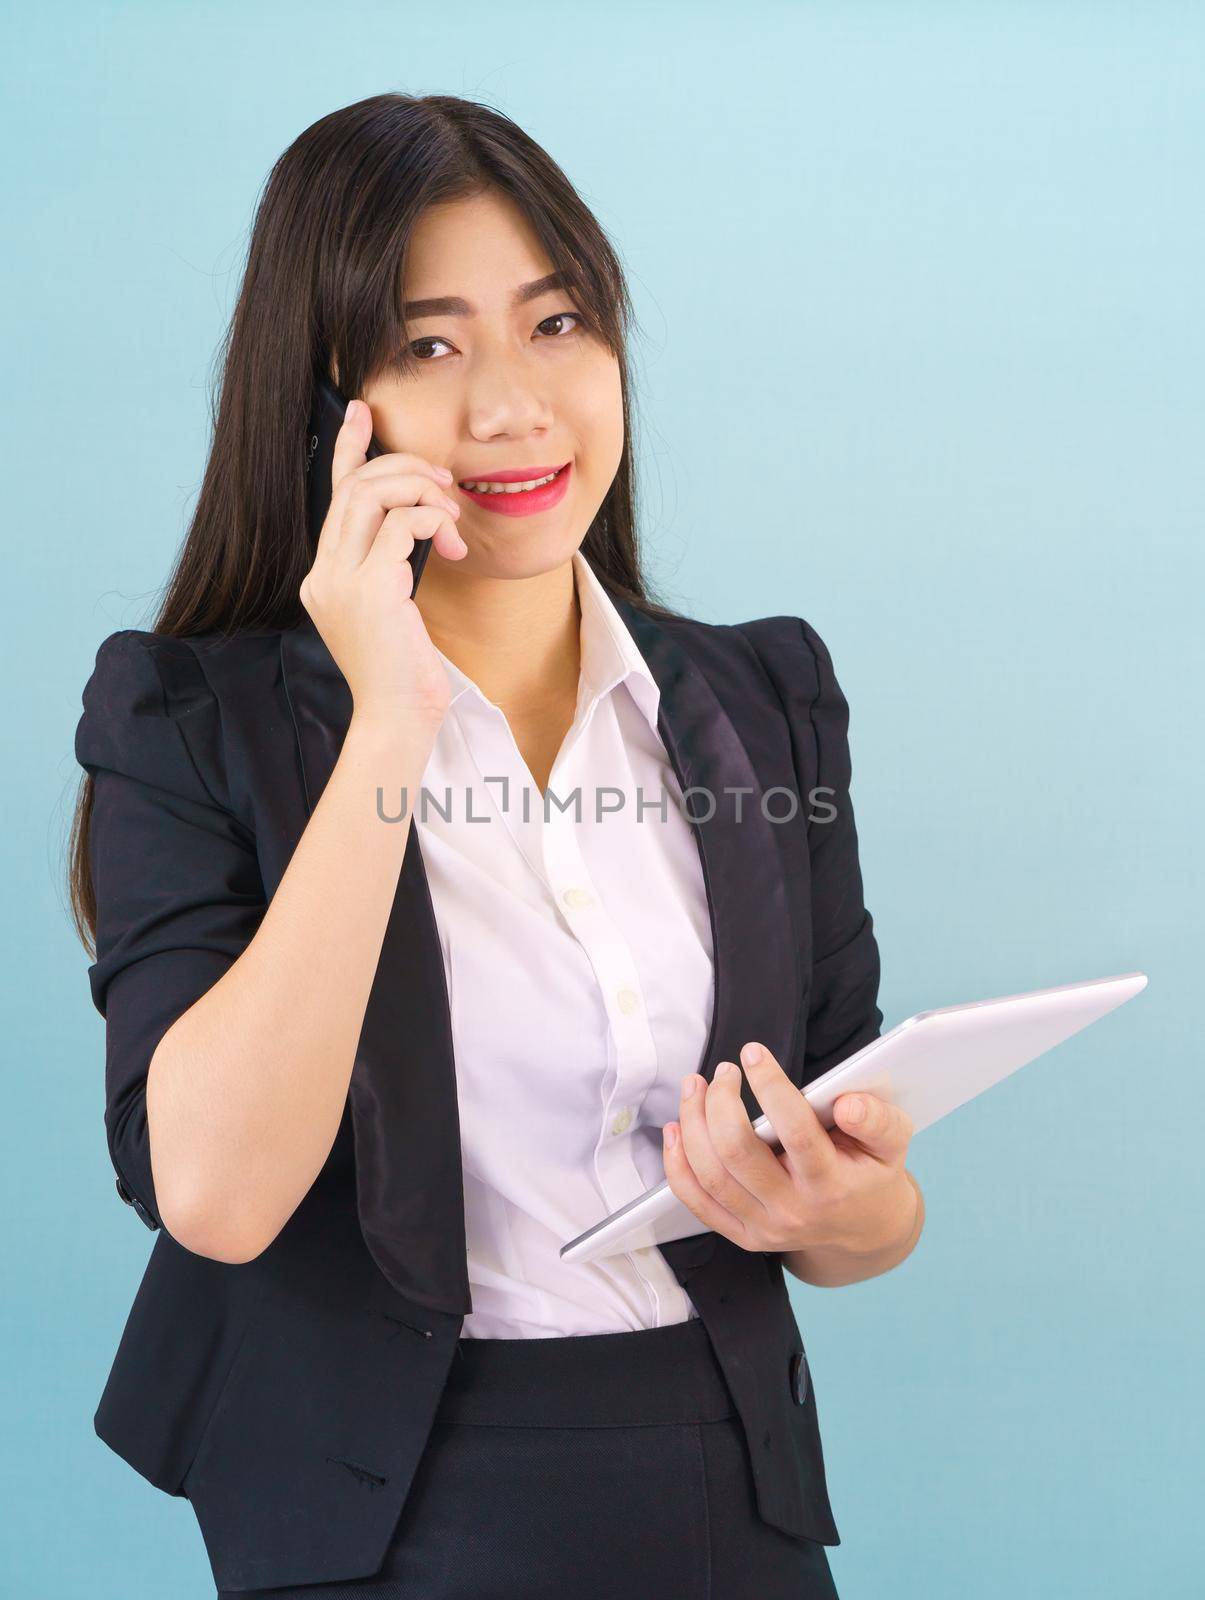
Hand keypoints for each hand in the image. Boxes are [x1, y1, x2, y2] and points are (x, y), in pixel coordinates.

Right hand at [299, 398, 468, 725]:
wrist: (398, 720)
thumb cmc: (404, 674)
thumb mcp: (391, 612)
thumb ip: (389, 567)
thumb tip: (417, 524)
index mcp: (324, 576)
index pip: (332, 497)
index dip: (347, 448)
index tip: (361, 412)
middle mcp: (324, 573)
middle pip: (354, 486)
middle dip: (403, 467)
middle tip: (443, 482)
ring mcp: (342, 581)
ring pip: (373, 494)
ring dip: (421, 490)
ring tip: (452, 514)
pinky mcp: (370, 589)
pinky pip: (405, 524)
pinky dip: (435, 520)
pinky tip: (456, 545)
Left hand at [662, 1042, 916, 1258]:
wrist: (865, 1231)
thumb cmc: (872, 1173)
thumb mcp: (892, 1144)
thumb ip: (878, 1120)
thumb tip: (849, 1104)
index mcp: (832, 1185)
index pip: (795, 1132)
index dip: (769, 1086)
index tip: (752, 1052)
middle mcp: (793, 1211)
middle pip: (738, 1152)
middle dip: (720, 1101)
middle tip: (724, 1070)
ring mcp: (764, 1227)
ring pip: (710, 1174)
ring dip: (692, 1122)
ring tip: (695, 1085)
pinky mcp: (742, 1235)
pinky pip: (697, 1201)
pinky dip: (678, 1163)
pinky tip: (676, 1128)